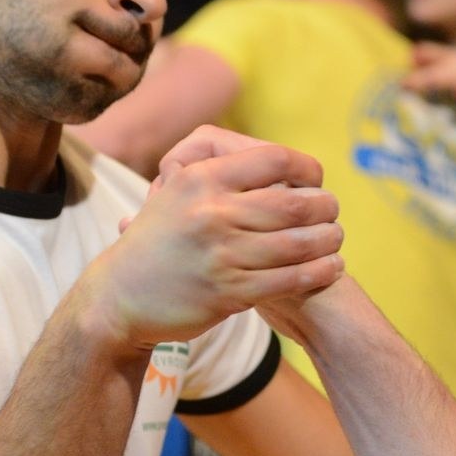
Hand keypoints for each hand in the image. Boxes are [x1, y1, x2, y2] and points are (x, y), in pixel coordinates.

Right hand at [87, 126, 344, 348]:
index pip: (272, 159)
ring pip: (298, 243)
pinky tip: (331, 268)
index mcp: (200, 180)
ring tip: (336, 239)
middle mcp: (212, 213)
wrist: (119, 297)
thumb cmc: (155, 243)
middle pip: (294, 203)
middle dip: (325, 207)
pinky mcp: (229, 292)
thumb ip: (218, 175)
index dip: (305, 168)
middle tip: (333, 211)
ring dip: (328, 241)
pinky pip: (289, 279)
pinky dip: (318, 273)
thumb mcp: (174, 194)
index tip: (316, 178)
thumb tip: (271, 163)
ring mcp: (222, 255)